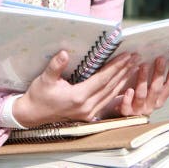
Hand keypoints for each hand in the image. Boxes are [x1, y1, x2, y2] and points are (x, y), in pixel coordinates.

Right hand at [13, 50, 139, 126]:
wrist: (32, 114)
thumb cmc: (39, 95)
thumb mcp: (45, 79)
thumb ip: (55, 66)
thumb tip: (63, 53)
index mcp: (78, 97)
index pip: (102, 79)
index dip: (116, 67)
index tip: (127, 55)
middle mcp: (86, 107)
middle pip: (111, 86)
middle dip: (124, 71)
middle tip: (136, 58)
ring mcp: (88, 113)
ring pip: (111, 94)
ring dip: (124, 80)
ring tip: (134, 67)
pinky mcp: (88, 114)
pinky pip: (107, 101)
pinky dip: (117, 90)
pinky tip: (124, 82)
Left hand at [117, 54, 168, 116]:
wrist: (120, 110)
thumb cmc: (135, 93)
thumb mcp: (147, 85)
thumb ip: (153, 74)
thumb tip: (160, 53)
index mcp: (159, 98)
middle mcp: (151, 104)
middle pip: (157, 88)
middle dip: (159, 72)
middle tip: (160, 58)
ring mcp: (139, 109)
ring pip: (142, 95)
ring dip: (143, 80)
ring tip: (143, 66)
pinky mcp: (126, 112)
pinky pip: (127, 106)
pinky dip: (128, 98)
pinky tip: (129, 90)